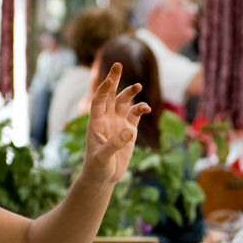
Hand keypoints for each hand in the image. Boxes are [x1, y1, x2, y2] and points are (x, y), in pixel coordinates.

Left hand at [80, 62, 149, 185]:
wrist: (103, 177)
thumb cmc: (97, 167)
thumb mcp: (103, 157)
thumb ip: (115, 144)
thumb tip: (129, 130)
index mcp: (95, 123)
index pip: (98, 101)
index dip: (103, 90)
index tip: (109, 79)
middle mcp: (106, 119)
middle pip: (110, 95)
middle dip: (114, 80)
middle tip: (118, 65)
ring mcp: (118, 124)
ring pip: (124, 103)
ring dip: (130, 93)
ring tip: (138, 86)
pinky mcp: (129, 131)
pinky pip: (135, 115)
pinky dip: (140, 109)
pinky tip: (146, 108)